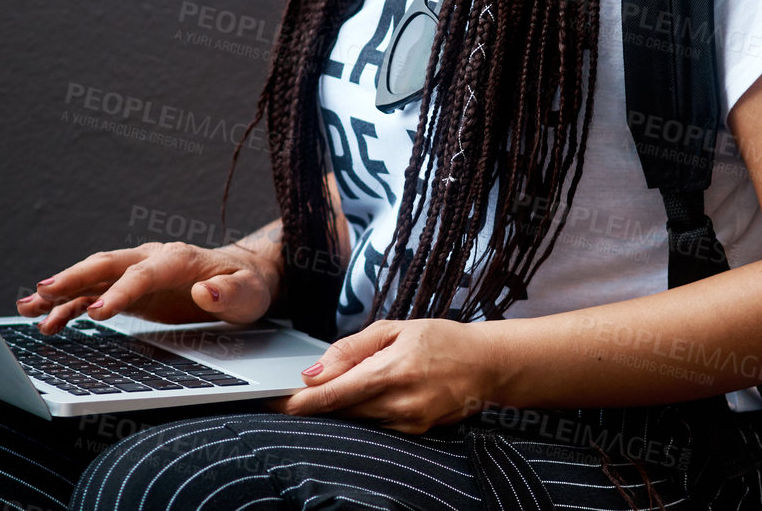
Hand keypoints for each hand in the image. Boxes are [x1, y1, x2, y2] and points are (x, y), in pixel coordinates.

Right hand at [14, 240, 278, 334]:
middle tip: (43, 292)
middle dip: (73, 278)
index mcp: (178, 259)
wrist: (242, 275)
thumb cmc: (245, 286)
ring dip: (60, 290)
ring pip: (92, 277)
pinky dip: (69, 306)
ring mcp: (136, 272)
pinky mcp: (129, 289)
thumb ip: (228, 294)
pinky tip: (46, 321)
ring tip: (28, 306)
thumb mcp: (247, 294)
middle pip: (106, 264)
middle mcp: (150, 259)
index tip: (98, 311)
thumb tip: (204, 293)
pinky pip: (93, 294)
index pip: (143, 273)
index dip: (120, 291)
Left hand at [263, 319, 498, 433]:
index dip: (299, 402)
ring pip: (355, 419)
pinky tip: (367, 394)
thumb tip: (314, 371)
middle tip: (291, 392)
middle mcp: (400, 403)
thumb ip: (351, 349)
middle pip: (339, 411)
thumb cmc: (441, 339)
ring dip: (339, 406)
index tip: (274, 402)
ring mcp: (409, 423)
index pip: (333, 394)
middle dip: (313, 402)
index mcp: (392, 371)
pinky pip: (375, 424)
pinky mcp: (415, 433)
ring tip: (338, 385)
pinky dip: (362, 411)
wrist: (487, 364)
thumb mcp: (394, 329)